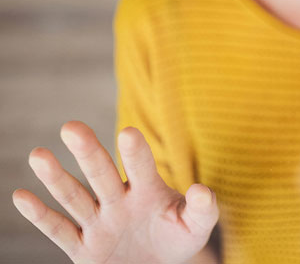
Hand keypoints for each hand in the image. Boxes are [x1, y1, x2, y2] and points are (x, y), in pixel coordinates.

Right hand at [12, 121, 218, 263]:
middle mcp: (120, 200)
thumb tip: (201, 190)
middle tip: (72, 127)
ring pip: (76, 198)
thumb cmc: (178, 237)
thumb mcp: (196, 226)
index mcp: (148, 191)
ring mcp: (100, 222)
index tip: (128, 132)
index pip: (142, 167)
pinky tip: (21, 196)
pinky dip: (41, 215)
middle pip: (102, 174)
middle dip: (89, 152)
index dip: (136, 153)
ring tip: (38, 154)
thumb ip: (203, 208)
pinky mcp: (84, 248)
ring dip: (57, 179)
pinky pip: (60, 230)